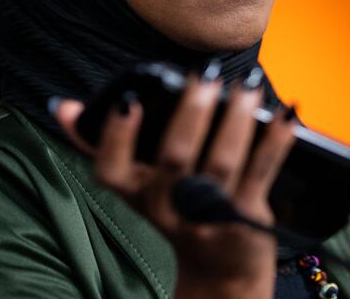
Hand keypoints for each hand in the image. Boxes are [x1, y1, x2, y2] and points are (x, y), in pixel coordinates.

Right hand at [52, 65, 296, 297]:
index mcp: (136, 193)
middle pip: (175, 159)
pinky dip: (276, 141)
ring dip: (236, 120)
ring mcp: (209, 214)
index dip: (116, 136)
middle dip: (191, 115)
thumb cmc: (178, 211)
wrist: (221, 272)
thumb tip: (65, 106)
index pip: (110, 169)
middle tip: (205, 77)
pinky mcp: (247, 218)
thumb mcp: (138, 184)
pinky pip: (262, 172)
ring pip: (221, 163)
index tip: (128, 101)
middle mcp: (169, 206)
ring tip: (246, 88)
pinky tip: (285, 115)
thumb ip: (102, 143)